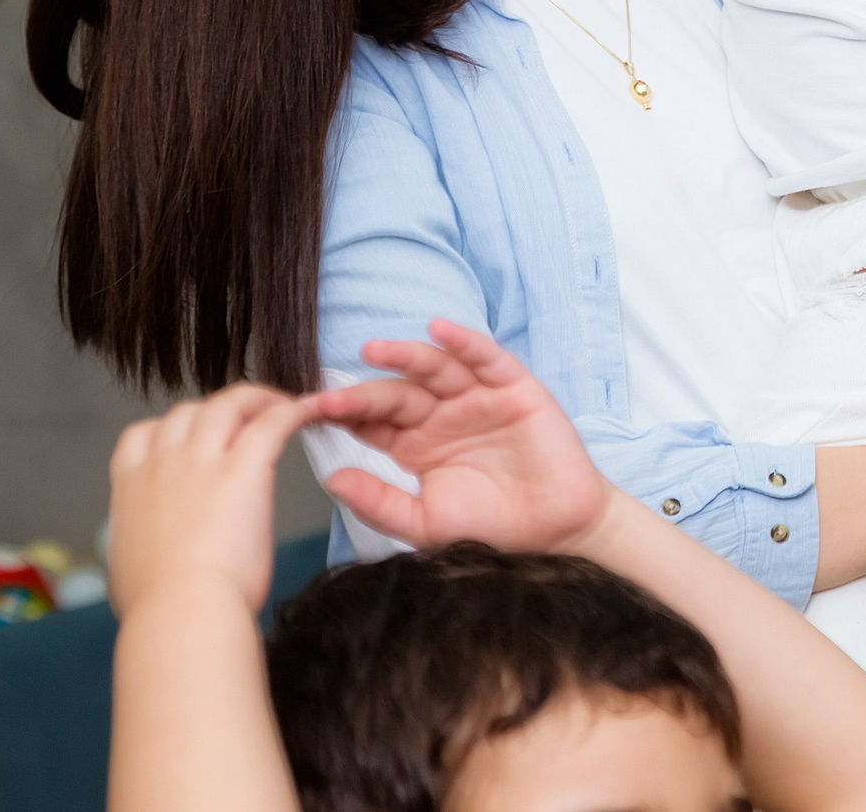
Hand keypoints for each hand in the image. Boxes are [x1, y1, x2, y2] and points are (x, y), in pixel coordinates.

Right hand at [108, 386, 311, 623]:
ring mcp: (202, 462)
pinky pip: (271, 422)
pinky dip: (292, 411)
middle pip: (189, 411)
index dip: (169, 430)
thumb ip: (142, 543)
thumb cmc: (159, 606)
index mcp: (130, 487)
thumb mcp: (129, 565)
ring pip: (228, 404)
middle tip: (246, 420)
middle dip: (217, 410)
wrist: (182, 611)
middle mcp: (163, 464)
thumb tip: (151, 550)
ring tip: (280, 405)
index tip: (192, 437)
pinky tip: (307, 411)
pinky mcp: (244, 469)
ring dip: (256, 399)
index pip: (143, 435)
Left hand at [310, 320, 612, 555]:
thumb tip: (331, 478)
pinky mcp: (515, 390)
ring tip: (373, 350)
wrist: (556, 534)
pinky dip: (465, 343)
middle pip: (397, 394)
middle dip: (363, 393)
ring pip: (435, 369)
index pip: (374, 421)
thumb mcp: (424, 524)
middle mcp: (442, 416)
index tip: (309, 415)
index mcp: (416, 445)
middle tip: (330, 397)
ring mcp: (478, 399)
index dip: (345, 416)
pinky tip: (440, 331)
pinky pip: (487, 360)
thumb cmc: (492, 530)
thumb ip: (379, 502)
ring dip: (405, 356)